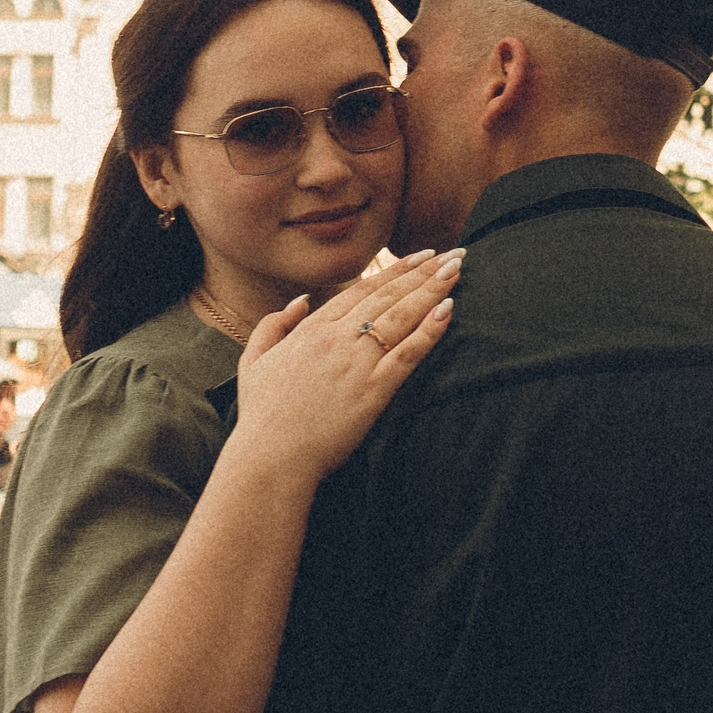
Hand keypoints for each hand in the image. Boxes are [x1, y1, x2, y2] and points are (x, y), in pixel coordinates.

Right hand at [228, 249, 461, 483]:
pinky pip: (408, 353)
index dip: (395, 270)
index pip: (363, 289)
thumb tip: (301, 301)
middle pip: (388, 295)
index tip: (420, 256)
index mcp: (312, 330)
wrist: (271, 458)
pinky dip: (430, 330)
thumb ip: (273, 325)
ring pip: (402, 316)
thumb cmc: (262, 416)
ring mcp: (356, 363)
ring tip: (458, 269)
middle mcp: (337, 339)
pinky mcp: (373, 391)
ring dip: (433, 289)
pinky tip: (449, 310)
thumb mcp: (254, 362)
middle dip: (424, 271)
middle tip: (452, 253)